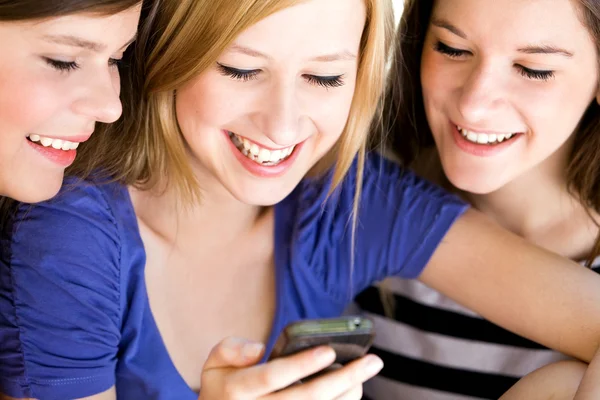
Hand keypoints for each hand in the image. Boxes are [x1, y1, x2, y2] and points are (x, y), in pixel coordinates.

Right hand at [198, 337, 382, 399]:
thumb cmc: (224, 389)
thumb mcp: (214, 365)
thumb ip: (230, 349)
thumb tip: (258, 349)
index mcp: (237, 391)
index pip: (272, 376)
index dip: (301, 364)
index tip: (329, 350)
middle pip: (306, 398)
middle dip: (343, 379)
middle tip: (371, 361)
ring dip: (348, 395)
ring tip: (366, 372)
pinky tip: (354, 391)